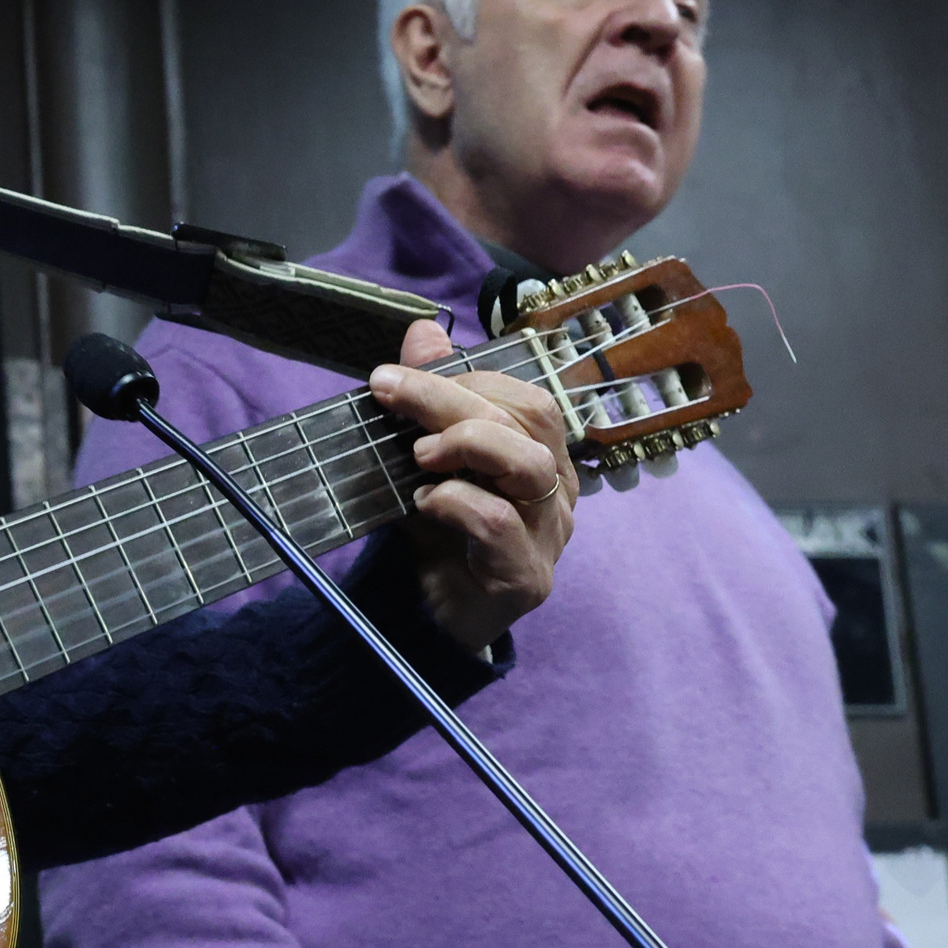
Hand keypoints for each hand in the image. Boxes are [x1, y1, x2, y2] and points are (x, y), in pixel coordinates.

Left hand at [368, 318, 574, 651]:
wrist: (426, 617)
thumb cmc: (437, 534)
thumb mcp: (425, 458)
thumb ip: (431, 398)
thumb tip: (424, 331)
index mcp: (542, 457)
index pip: (526, 398)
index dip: (464, 379)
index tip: (394, 377)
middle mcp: (558, 492)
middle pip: (528, 422)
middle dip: (453, 398)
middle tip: (389, 392)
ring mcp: (548, 536)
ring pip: (530, 466)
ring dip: (466, 443)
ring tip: (418, 454)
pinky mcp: (526, 576)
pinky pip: (501, 522)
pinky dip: (456, 501)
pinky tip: (424, 501)